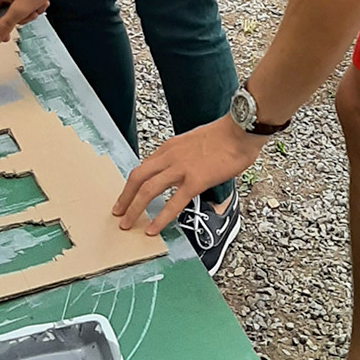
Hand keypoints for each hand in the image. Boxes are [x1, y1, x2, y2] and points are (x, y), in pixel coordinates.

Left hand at [113, 116, 264, 235]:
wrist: (240, 130)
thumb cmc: (224, 135)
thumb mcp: (194, 141)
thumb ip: (184, 156)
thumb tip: (183, 170)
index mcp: (169, 147)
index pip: (144, 167)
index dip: (133, 184)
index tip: (128, 195)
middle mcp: (170, 157)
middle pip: (137, 177)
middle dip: (125, 197)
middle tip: (118, 212)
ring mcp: (181, 169)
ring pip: (148, 190)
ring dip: (134, 208)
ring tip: (128, 224)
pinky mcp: (195, 181)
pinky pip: (173, 203)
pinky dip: (160, 218)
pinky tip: (154, 229)